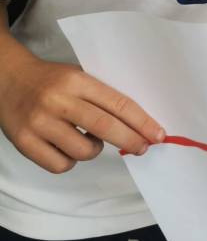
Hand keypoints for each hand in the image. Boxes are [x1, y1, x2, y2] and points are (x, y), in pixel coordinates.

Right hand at [0, 45, 164, 173]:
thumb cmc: (50, 80)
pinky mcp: (24, 142)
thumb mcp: (77, 76)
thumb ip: (101, 95)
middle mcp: (57, 101)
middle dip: (130, 140)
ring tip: (88, 140)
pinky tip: (67, 147)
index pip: (117, 103)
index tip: (158, 134)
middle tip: (142, 147)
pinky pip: (60, 165)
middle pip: (104, 127)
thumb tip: (139, 123)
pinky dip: (71, 161)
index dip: (141, 122)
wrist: (6, 78)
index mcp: (75, 80)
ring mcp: (39, 123)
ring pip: (83, 151)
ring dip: (95, 150)